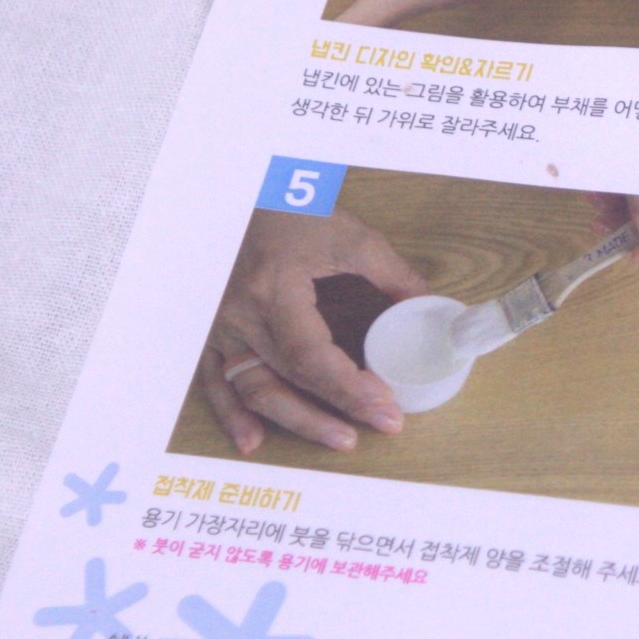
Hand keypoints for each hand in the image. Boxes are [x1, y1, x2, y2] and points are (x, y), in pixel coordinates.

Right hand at [200, 209, 425, 455]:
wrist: (243, 197)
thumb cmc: (293, 213)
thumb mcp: (348, 236)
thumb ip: (390, 272)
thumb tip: (425, 306)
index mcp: (273, 291)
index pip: (310, 356)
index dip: (348, 388)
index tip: (384, 405)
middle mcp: (240, 316)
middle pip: (287, 379)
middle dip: (336, 410)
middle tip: (382, 426)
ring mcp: (221, 328)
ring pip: (254, 389)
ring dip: (295, 421)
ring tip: (340, 439)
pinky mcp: (213, 333)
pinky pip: (216, 382)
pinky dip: (232, 415)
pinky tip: (252, 441)